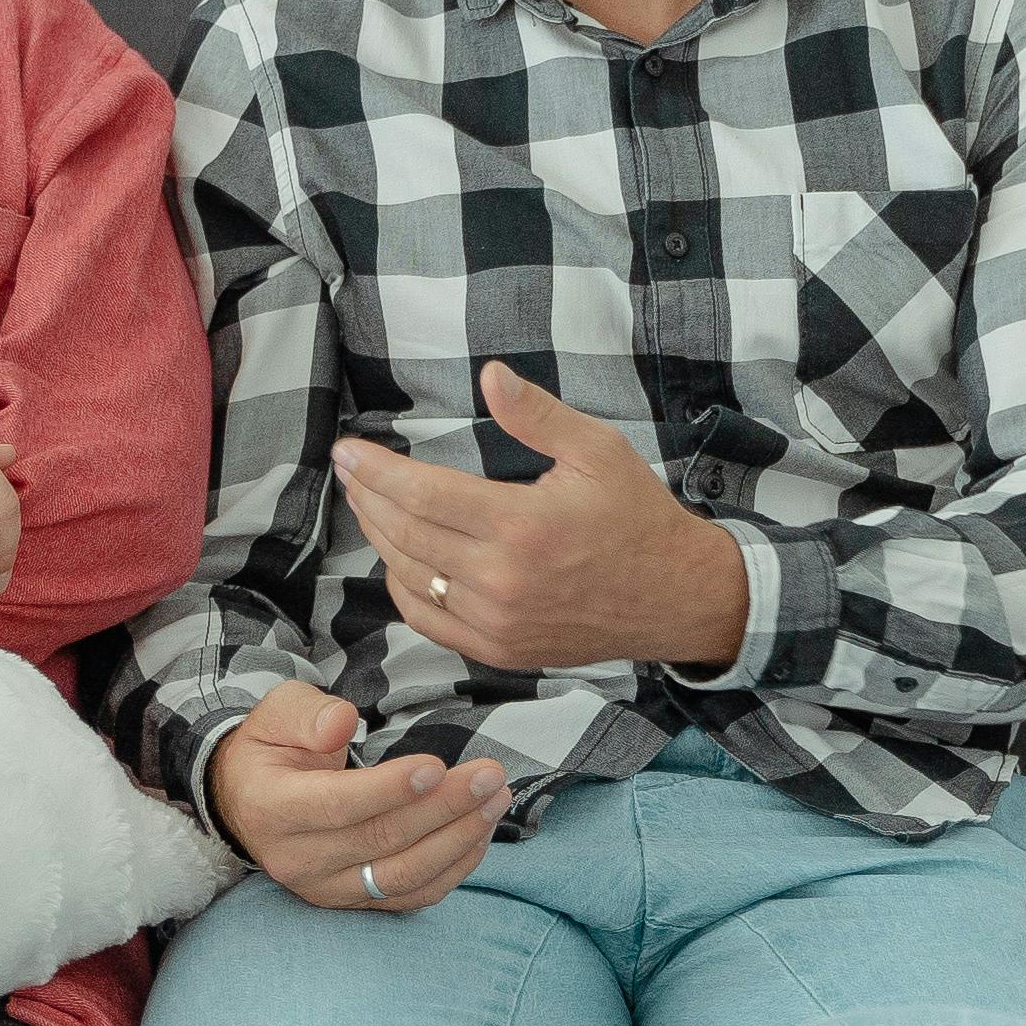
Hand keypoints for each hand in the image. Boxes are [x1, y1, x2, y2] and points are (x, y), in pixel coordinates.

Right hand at [201, 680, 515, 916]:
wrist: (249, 800)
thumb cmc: (273, 747)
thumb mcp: (277, 712)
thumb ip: (308, 713)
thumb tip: (343, 722)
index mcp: (272, 808)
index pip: (338, 806)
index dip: (390, 790)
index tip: (437, 766)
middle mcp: (297, 859)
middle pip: (381, 840)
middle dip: (444, 808)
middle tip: (491, 774)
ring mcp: (326, 888)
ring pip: (404, 874)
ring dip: (459, 839)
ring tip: (496, 799)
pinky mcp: (354, 900)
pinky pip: (412, 895)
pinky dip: (453, 868)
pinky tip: (480, 833)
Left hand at [334, 366, 753, 676]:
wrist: (676, 597)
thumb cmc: (637, 518)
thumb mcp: (599, 450)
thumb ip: (538, 415)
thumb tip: (490, 375)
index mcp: (522, 526)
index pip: (421, 495)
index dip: (375, 470)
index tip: (348, 450)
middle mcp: (502, 581)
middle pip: (404, 535)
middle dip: (365, 497)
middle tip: (348, 469)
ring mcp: (498, 622)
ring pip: (409, 578)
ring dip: (378, 538)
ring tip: (366, 504)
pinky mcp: (501, 650)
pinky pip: (429, 620)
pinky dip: (402, 588)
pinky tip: (397, 560)